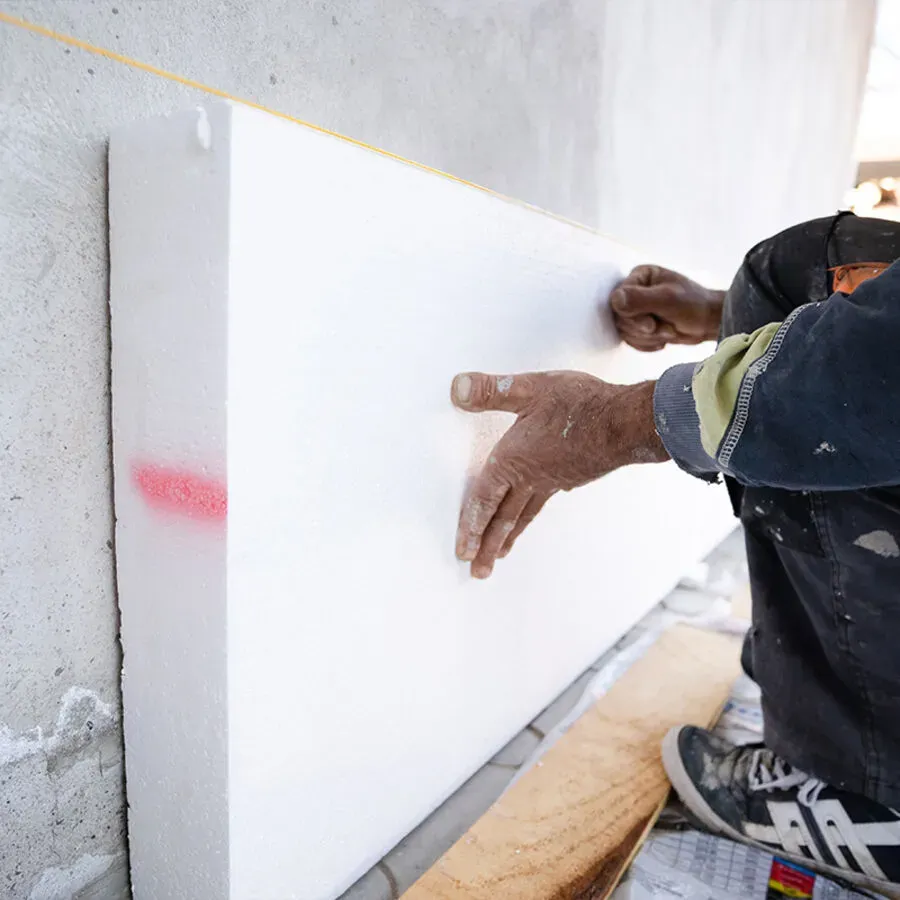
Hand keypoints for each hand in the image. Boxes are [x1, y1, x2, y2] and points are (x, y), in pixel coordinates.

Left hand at [451, 371, 667, 577]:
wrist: (626, 423)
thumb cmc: (581, 404)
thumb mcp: (531, 388)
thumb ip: (492, 390)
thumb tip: (456, 388)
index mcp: (513, 459)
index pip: (484, 498)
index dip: (471, 524)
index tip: (463, 550)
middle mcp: (530, 477)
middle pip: (503, 518)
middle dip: (487, 545)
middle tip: (476, 571)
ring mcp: (551, 481)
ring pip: (523, 516)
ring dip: (507, 539)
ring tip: (498, 557)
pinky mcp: (568, 478)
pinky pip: (540, 504)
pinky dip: (529, 518)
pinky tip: (529, 517)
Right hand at [610, 265, 724, 350]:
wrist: (709, 323)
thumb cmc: (693, 305)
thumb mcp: (667, 299)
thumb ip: (639, 298)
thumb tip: (615, 299)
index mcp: (640, 276)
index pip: (617, 299)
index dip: (632, 316)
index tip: (651, 323)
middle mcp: (634, 290)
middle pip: (620, 317)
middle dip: (643, 329)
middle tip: (665, 329)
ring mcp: (635, 309)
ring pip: (625, 330)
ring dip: (647, 337)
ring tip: (668, 332)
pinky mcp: (639, 325)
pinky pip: (630, 340)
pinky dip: (646, 344)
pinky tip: (663, 340)